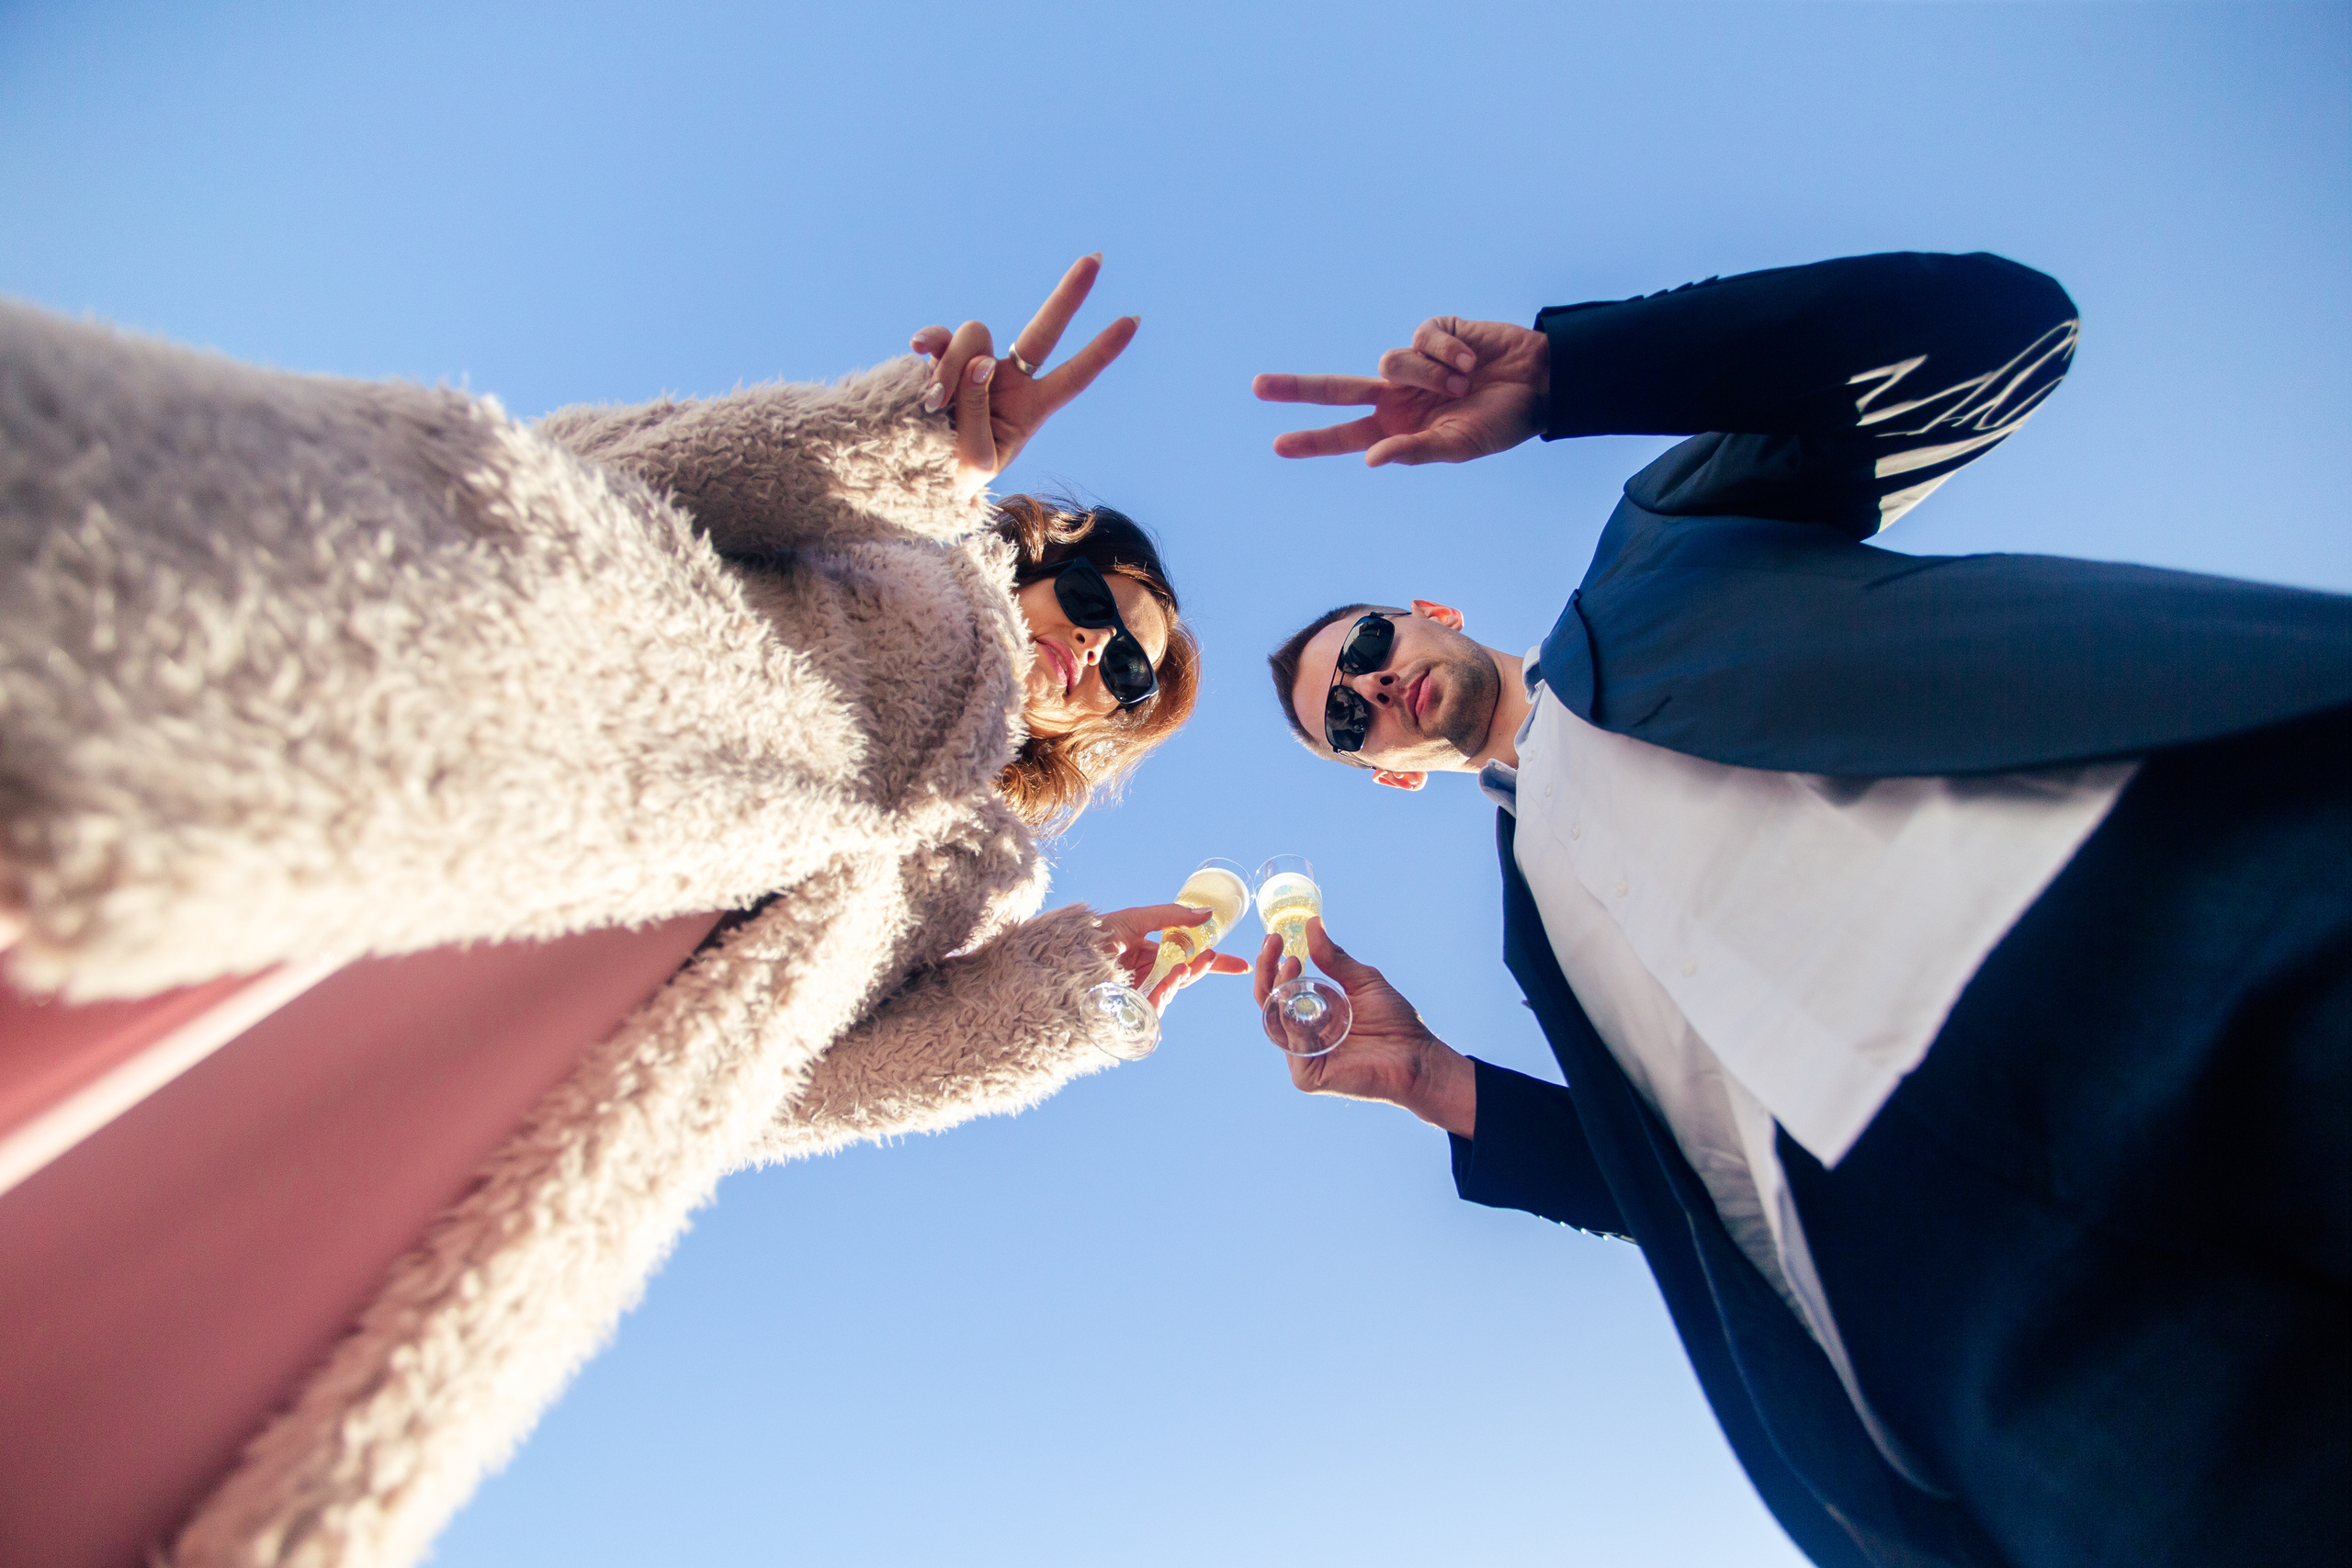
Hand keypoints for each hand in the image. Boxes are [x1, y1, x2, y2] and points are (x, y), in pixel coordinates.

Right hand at [910, 253, 1139, 500]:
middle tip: (1097, 258)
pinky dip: (931, 341)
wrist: (915, 475)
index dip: (1101, 350)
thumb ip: (977, 411)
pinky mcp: (940, 359)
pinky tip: (918, 348)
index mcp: (1031, 408)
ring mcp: (974, 365)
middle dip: (1070, 295)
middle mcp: (1008, 379)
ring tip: (936, 405)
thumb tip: (979, 361)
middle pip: (1044, 330)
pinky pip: (940, 337)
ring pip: (975, 337)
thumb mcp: (974, 458)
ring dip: (953, 368)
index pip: (1074, 376)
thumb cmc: (952, 475)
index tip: (1134, 320)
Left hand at [1095, 904, 1252, 1010]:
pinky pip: (1157, 1005)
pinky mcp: (1131, 1009)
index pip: (1189, 958)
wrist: (1065, 954)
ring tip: (1186, 967)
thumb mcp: (1137, 919)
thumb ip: (1172, 916)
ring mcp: (1140, 992)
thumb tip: (1207, 914)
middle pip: (1186, 975)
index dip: (1216, 963)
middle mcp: (1148, 975)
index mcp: (1151, 954)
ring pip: (1173, 990)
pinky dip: (1165, 993)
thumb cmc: (1096, 935)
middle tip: (1215, 959)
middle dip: (1203, 968)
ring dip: (1183, 979)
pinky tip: (1168, 982)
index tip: (1243, 965)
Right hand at [1252, 917, 1475, 1135]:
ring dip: (1279, 990)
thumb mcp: (1362, 981)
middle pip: (1269, 1003)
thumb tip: (1313, 924)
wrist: (1417, 1058)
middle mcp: (1301, 1035)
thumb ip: (1335, 959)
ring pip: (1276, 1022)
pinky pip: (1293, 1046)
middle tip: (1273, 945)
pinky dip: (1294, 1022)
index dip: (1273, 963)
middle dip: (1267, 971)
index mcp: (1310, 1015)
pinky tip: (1298, 997)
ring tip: (1291, 964)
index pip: (1279, 988)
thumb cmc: (1395, 1023)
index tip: (1274, 937)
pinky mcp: (1308, 1076)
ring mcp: (1303, 1056)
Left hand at [1253, 316, 1549, 466]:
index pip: (1346, 435)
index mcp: (1398, 428)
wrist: (1540, 382)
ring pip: (1390, 362)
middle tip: (1256, 388)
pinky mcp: (1432, 332)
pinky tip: (1472, 360)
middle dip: (1297, 389)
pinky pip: (1421, 338)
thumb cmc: (1501, 422)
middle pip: (1336, 390)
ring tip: (1464, 383)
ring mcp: (1412, 363)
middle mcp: (1398, 395)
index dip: (1314, 440)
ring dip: (1429, 375)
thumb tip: (1369, 456)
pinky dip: (1447, 351)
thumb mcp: (1459, 445)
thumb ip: (1414, 451)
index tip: (1279, 445)